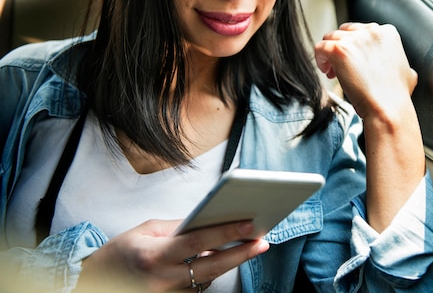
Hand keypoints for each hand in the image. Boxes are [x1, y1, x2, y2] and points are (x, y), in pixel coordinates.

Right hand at [76, 220, 268, 291]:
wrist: (96, 283)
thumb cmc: (120, 252)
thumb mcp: (145, 230)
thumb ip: (178, 227)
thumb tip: (208, 219)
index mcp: (154, 256)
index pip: (197, 242)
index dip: (225, 233)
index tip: (250, 225)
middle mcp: (163, 280)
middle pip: (211, 266)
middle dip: (240, 253)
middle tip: (263, 241)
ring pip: (208, 278)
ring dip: (230, 262)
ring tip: (250, 245)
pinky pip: (199, 287)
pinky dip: (212, 272)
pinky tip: (224, 258)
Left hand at [314, 22, 417, 120]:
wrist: (387, 108)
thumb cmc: (396, 96)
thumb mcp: (408, 72)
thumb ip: (401, 63)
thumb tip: (403, 69)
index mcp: (387, 33)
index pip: (361, 31)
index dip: (355, 47)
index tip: (354, 62)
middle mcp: (372, 31)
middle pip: (345, 32)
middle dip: (341, 48)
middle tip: (341, 67)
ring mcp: (355, 39)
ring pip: (331, 38)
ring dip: (330, 55)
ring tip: (333, 72)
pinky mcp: (339, 50)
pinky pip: (320, 47)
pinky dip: (320, 59)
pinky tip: (327, 72)